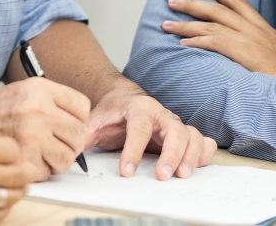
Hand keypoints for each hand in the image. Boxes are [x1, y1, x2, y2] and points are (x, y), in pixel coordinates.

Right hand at [0, 77, 89, 180]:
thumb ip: (54, 101)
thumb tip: (82, 123)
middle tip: (57, 145)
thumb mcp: (25, 90)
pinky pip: (47, 172)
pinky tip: (25, 159)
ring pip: (67, 158)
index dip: (78, 119)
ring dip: (57, 160)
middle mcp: (38, 109)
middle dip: (71, 144)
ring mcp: (31, 135)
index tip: (68, 125)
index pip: (82, 107)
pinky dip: (38, 171)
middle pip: (80, 135)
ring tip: (41, 153)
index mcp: (41, 89)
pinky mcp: (22, 158)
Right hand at [0, 122, 36, 221]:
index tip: (9, 151)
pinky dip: (5, 208)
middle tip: (28, 168)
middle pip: (21, 173)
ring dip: (18, 189)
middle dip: (27, 169)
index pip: (13, 150)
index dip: (13, 149)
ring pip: (13, 196)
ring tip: (17, 185)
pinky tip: (2, 201)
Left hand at [86, 82, 216, 179]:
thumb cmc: (112, 112)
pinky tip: (198, 164)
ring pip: (190, 135)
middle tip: (163, 176)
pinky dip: (204, 152)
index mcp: (139, 107)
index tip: (126, 172)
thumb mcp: (96, 120)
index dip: (133, 150)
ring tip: (182, 175)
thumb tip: (72, 151)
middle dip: (170, 154)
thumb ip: (85, 134)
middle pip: (174, 129)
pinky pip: (200, 140)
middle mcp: (161, 114)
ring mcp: (174, 123)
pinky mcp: (183, 134)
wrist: (124, 99)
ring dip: (190, 156)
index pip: (139, 127)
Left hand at [163, 0, 275, 80]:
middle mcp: (252, 28)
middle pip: (216, 9)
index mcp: (262, 26)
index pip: (238, 1)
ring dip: (185, 24)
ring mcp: (246, 38)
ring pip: (209, 24)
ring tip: (166, 24)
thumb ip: (262, 47)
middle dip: (192, 4)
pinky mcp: (240, 51)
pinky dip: (196, 41)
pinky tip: (182, 43)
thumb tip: (251, 51)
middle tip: (172, 0)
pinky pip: (212, 42)